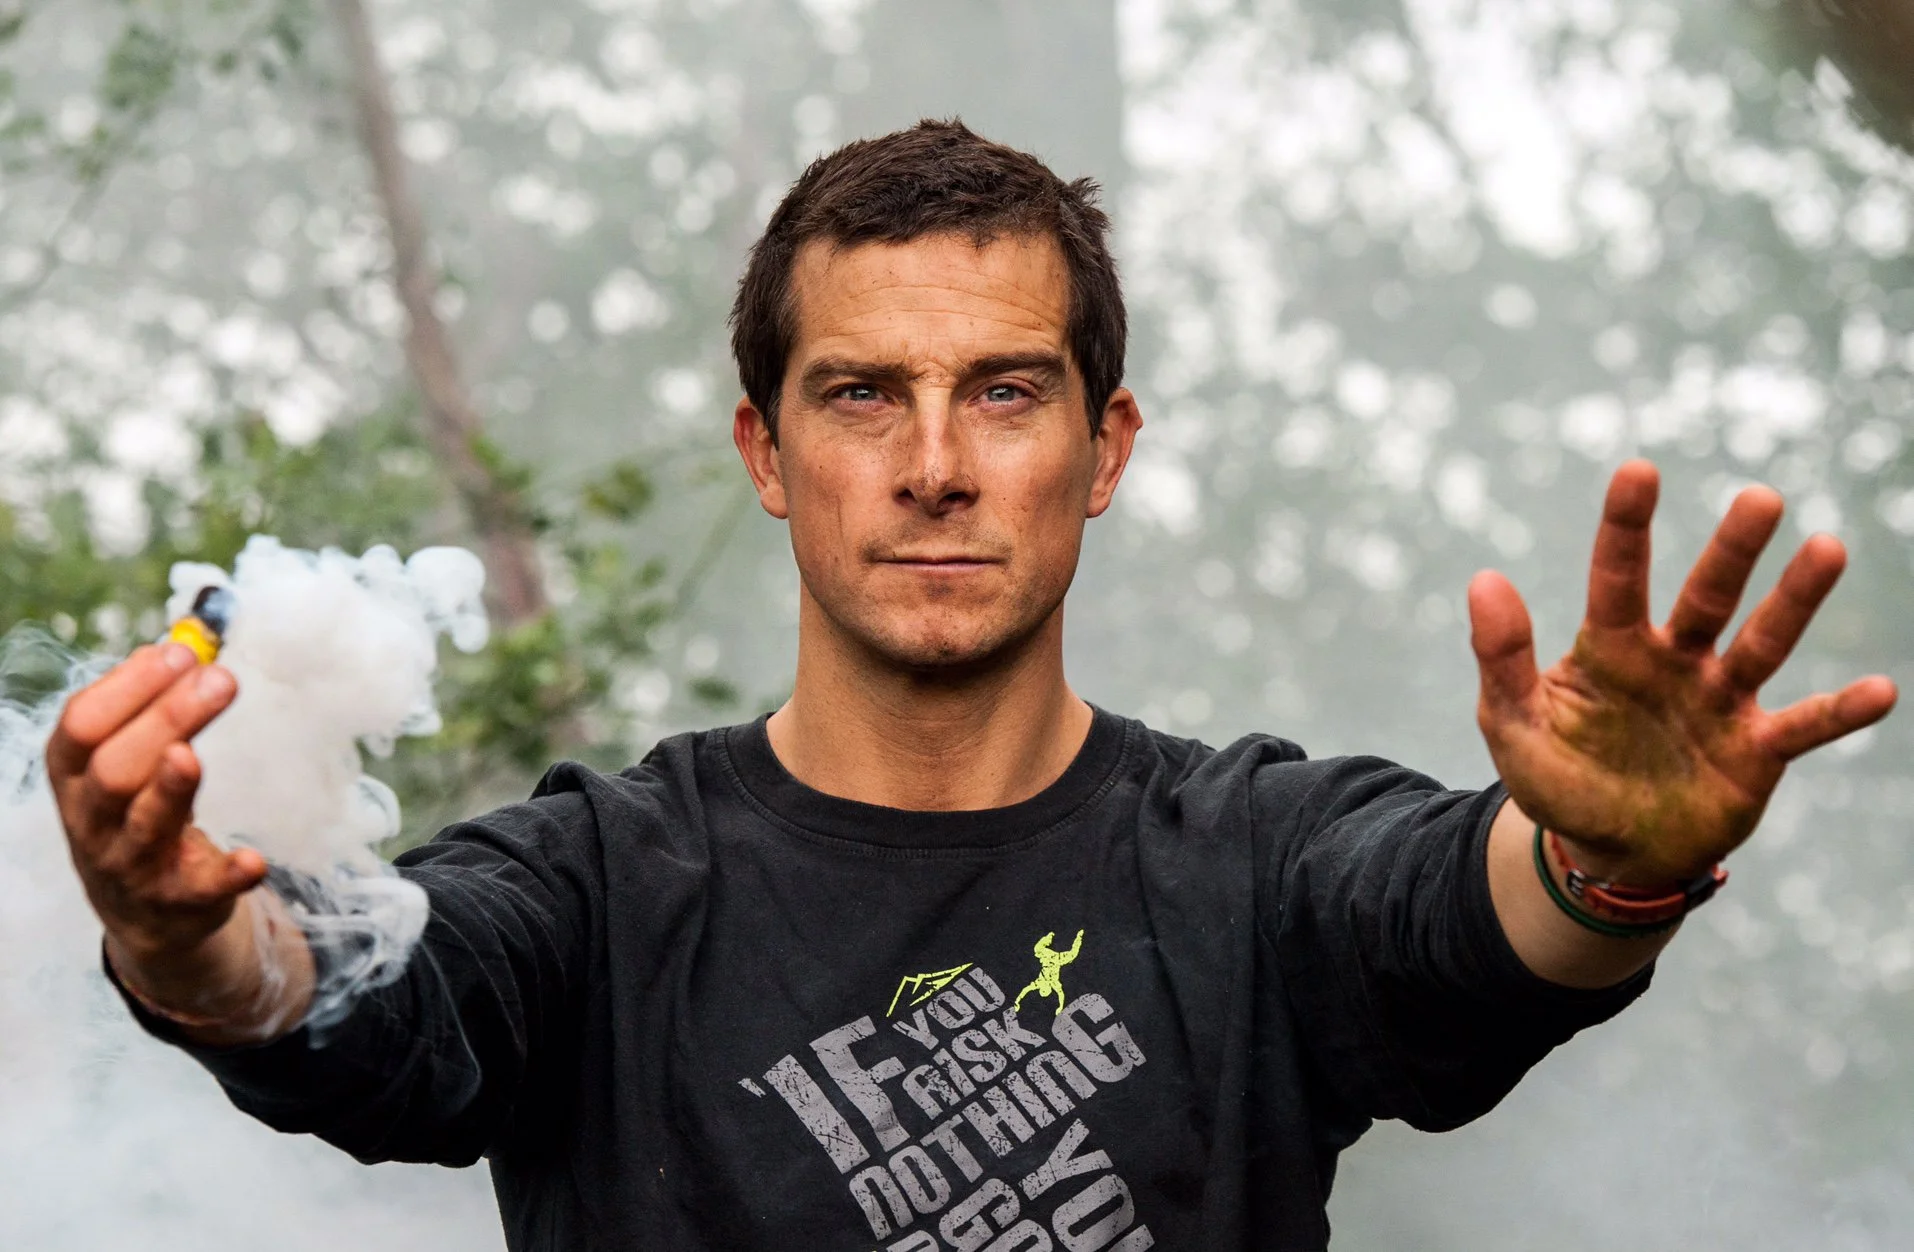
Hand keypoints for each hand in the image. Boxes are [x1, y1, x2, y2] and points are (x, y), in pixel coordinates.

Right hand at [46, 643, 265, 986]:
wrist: (145, 914)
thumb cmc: (135, 814)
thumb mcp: (124, 763)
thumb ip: (146, 710)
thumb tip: (178, 646)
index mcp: (74, 778)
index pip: (81, 726)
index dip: (128, 687)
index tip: (180, 652)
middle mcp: (94, 822)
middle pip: (114, 768)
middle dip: (163, 719)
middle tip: (220, 678)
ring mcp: (133, 864)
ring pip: (142, 824)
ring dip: (169, 788)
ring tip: (191, 754)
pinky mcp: (180, 900)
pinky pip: (202, 889)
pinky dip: (228, 873)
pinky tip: (255, 859)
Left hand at [1468, 460, 1897, 885]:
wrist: (1608, 852)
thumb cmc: (1557, 779)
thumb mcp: (1512, 724)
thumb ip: (1502, 656)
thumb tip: (1484, 578)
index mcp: (1611, 647)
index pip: (1618, 576)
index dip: (1626, 525)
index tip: (1638, 470)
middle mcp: (1674, 661)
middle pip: (1707, 596)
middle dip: (1732, 550)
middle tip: (1759, 499)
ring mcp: (1720, 702)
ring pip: (1764, 642)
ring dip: (1794, 600)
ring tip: (1828, 549)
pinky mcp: (1755, 752)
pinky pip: (1804, 727)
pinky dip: (1840, 712)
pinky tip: (1881, 691)